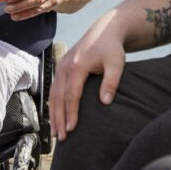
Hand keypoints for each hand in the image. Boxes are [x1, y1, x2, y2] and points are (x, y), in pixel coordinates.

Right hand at [49, 9, 126, 139]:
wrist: (104, 31)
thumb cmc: (112, 49)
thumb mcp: (117, 63)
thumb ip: (111, 82)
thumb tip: (105, 102)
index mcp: (77, 66)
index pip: (72, 95)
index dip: (71, 113)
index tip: (71, 129)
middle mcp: (64, 66)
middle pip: (58, 98)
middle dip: (59, 119)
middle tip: (61, 138)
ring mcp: (61, 67)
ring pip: (53, 95)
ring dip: (53, 114)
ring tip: (55, 133)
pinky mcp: (61, 69)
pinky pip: (54, 90)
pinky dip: (54, 105)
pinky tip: (55, 117)